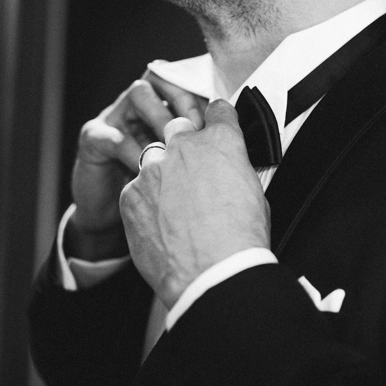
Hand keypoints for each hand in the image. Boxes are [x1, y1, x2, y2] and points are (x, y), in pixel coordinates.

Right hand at [68, 72, 205, 259]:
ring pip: (138, 93)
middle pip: (164, 80)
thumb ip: (203, 155)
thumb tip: (239, 152)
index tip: (220, 115)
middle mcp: (142, 108)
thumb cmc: (156, 198)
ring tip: (172, 140)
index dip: (203, 97)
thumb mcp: (183, 172)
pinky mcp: (94, 139)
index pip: (186, 87)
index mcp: (165, 112)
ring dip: (161, 114)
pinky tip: (144, 168)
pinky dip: (132, 148)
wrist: (114, 222)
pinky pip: (113, 133)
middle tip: (198, 123)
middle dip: (184, 98)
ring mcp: (117, 119)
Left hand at [120, 99, 269, 306]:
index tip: (215, 125)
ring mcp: (152, 169)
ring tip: (174, 207)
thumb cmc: (239, 240)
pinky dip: (145, 203)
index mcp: (221, 142)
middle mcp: (183, 148)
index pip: (217, 111)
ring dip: (161, 176)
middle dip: (184, 145)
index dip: (218, 120)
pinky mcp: (130, 195)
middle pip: (178, 128)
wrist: (211, 275)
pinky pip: (135, 190)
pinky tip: (160, 225)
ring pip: (152, 160)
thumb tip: (228, 172)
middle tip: (192, 173)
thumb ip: (233, 169)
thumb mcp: (254, 194)